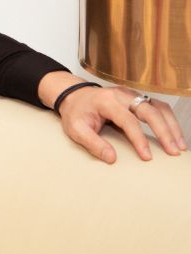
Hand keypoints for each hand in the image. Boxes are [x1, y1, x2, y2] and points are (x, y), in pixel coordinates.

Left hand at [39, 71, 188, 162]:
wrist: (74, 96)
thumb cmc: (76, 112)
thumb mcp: (75, 129)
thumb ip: (92, 143)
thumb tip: (111, 158)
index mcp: (106, 101)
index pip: (128, 120)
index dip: (139, 139)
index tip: (147, 156)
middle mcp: (122, 95)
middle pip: (149, 110)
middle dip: (164, 132)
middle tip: (173, 151)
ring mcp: (131, 95)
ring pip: (158, 107)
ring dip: (171, 126)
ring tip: (179, 146)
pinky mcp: (137, 98)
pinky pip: (158, 107)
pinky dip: (169, 120)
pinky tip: (174, 135)